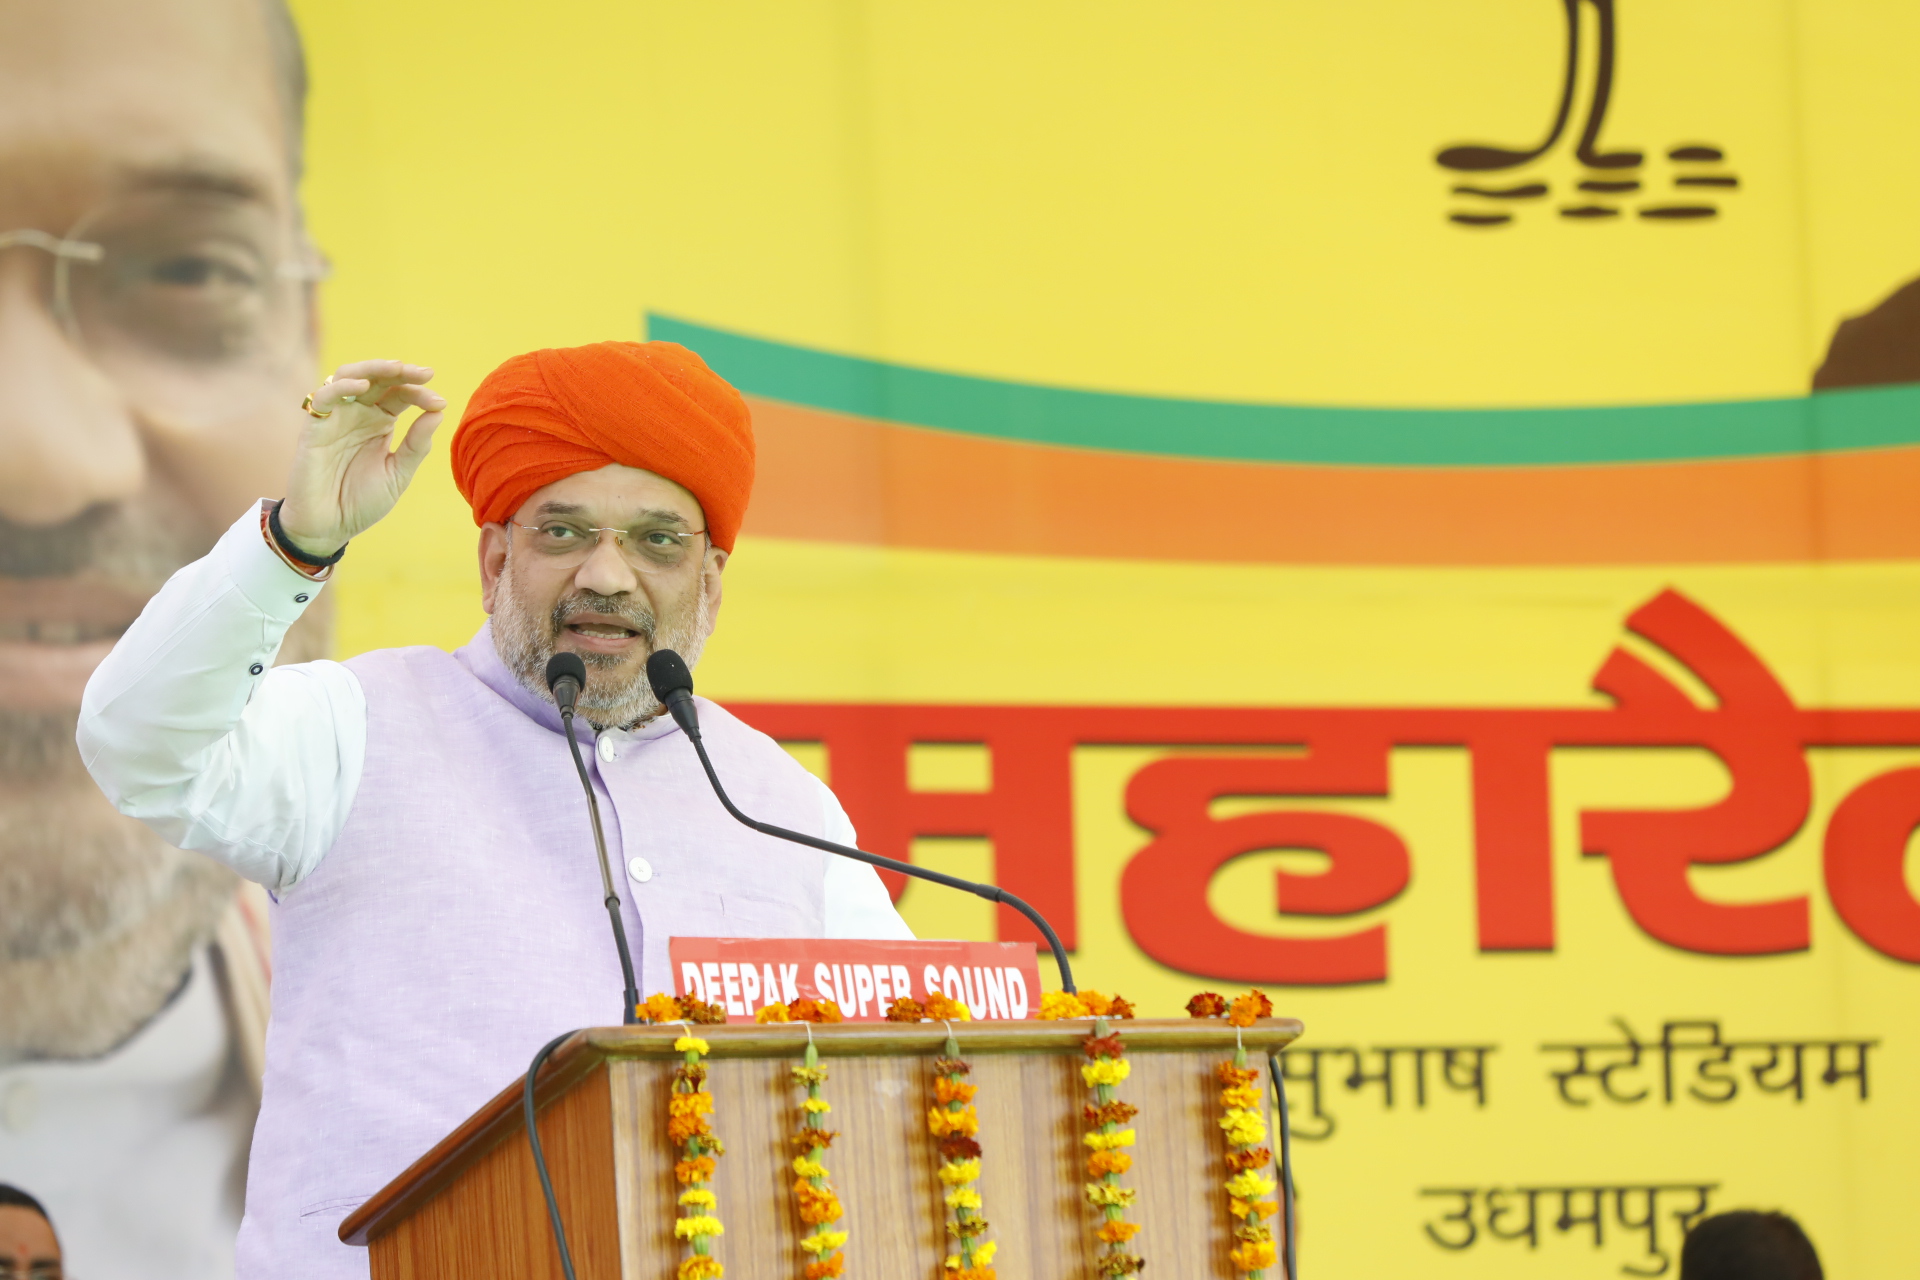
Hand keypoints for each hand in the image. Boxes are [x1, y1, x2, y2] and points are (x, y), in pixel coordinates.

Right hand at [278, 361, 446, 555]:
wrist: (329, 527)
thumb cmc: (362, 502)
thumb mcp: (398, 474)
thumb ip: (416, 445)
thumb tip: (438, 412)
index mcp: (380, 423)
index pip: (400, 395)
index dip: (420, 393)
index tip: (440, 402)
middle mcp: (358, 414)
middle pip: (378, 379)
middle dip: (402, 372)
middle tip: (425, 373)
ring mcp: (336, 418)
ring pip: (349, 377)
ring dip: (373, 368)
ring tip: (398, 368)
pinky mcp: (314, 427)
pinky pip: (323, 397)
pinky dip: (341, 386)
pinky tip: (362, 386)